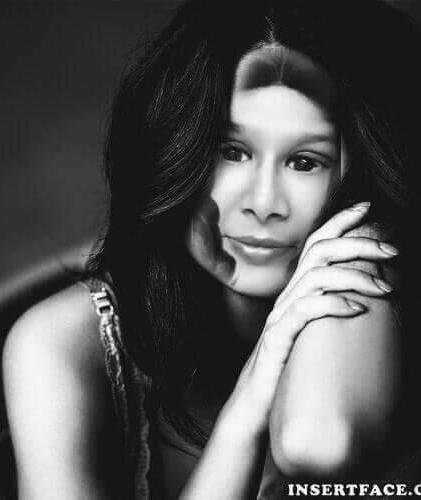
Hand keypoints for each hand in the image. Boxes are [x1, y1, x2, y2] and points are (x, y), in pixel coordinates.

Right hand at [221, 202, 397, 437]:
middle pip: (319, 252)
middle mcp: (287, 295)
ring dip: (353, 277)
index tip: (366, 207)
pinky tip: (356, 310)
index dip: (339, 221)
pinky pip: (305, 312)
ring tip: (384, 289)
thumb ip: (329, 309)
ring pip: (315, 277)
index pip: (317, 243)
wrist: (255, 402)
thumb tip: (366, 298)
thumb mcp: (312, 332)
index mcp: (297, 290)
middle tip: (392, 251)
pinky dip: (333, 305)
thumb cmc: (288, 366)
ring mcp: (281, 314)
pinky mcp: (278, 337)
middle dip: (357, 244)